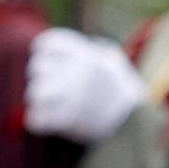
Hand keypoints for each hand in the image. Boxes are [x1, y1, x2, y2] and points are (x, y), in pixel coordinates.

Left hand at [25, 27, 146, 144]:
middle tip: (47, 83)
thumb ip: (90, 50)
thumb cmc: (122, 92)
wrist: (134, 124)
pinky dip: (37, 120)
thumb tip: (70, 46)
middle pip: (37, 66)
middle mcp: (78, 73)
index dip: (42, 49)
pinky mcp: (68, 121)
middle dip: (39, 75)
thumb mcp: (112, 61)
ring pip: (34, 92)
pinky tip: (43, 120)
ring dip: (36, 98)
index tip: (45, 58)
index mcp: (87, 56)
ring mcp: (72, 97)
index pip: (49, 43)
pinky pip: (36, 118)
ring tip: (44, 103)